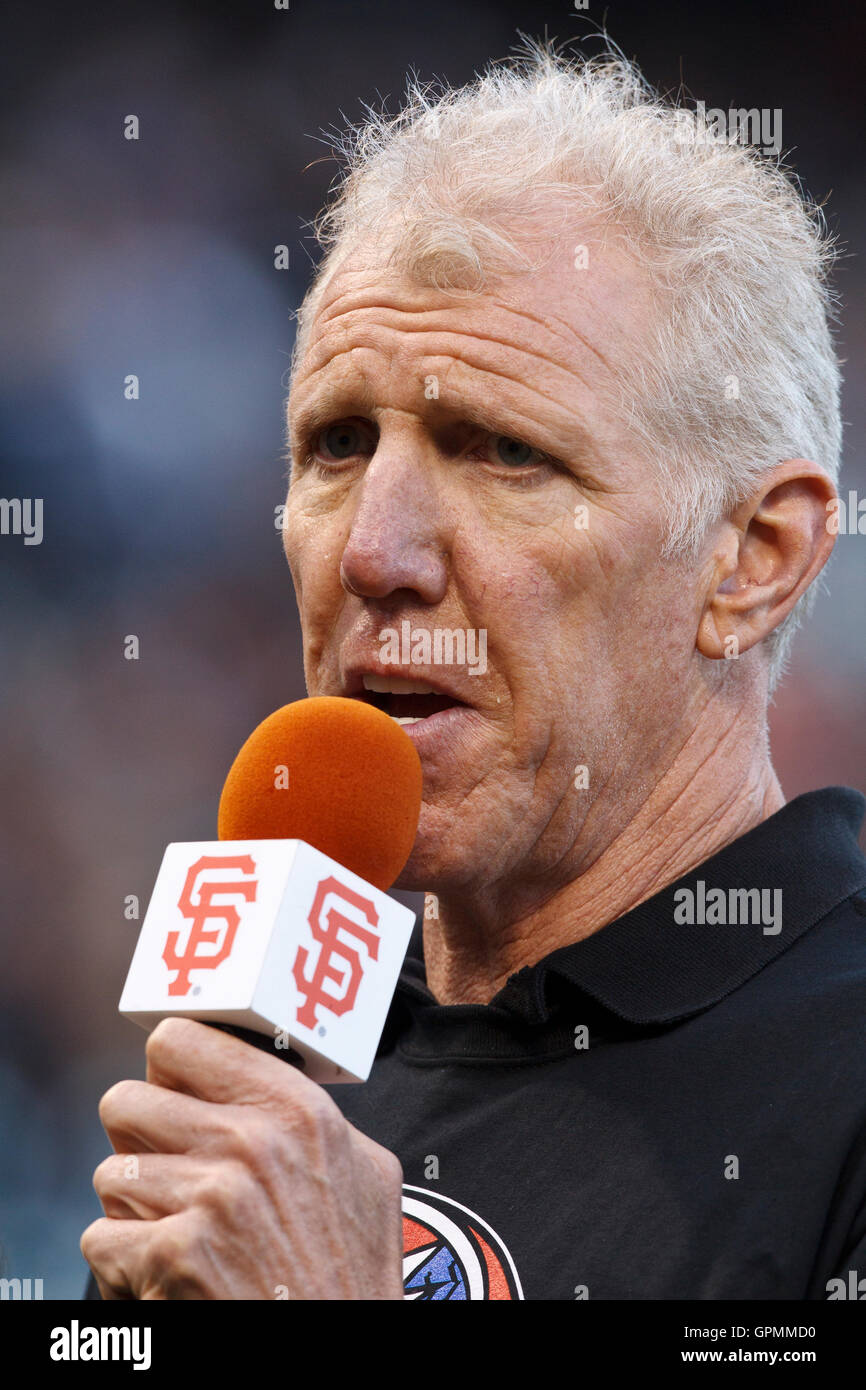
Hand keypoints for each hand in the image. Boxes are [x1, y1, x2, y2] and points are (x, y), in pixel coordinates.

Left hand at [80, 1017, 403, 1299]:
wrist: (339, 1359)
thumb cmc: (353, 1276)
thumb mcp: (366, 1173)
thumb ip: (316, 1117)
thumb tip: (263, 1073)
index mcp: (295, 1109)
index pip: (180, 1041)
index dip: (167, 1071)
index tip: (174, 1093)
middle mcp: (250, 1142)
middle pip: (124, 1101)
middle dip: (138, 1141)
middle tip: (167, 1173)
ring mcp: (209, 1198)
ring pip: (109, 1175)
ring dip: (134, 1211)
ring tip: (178, 1235)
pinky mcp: (172, 1256)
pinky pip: (100, 1240)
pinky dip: (123, 1267)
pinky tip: (168, 1278)